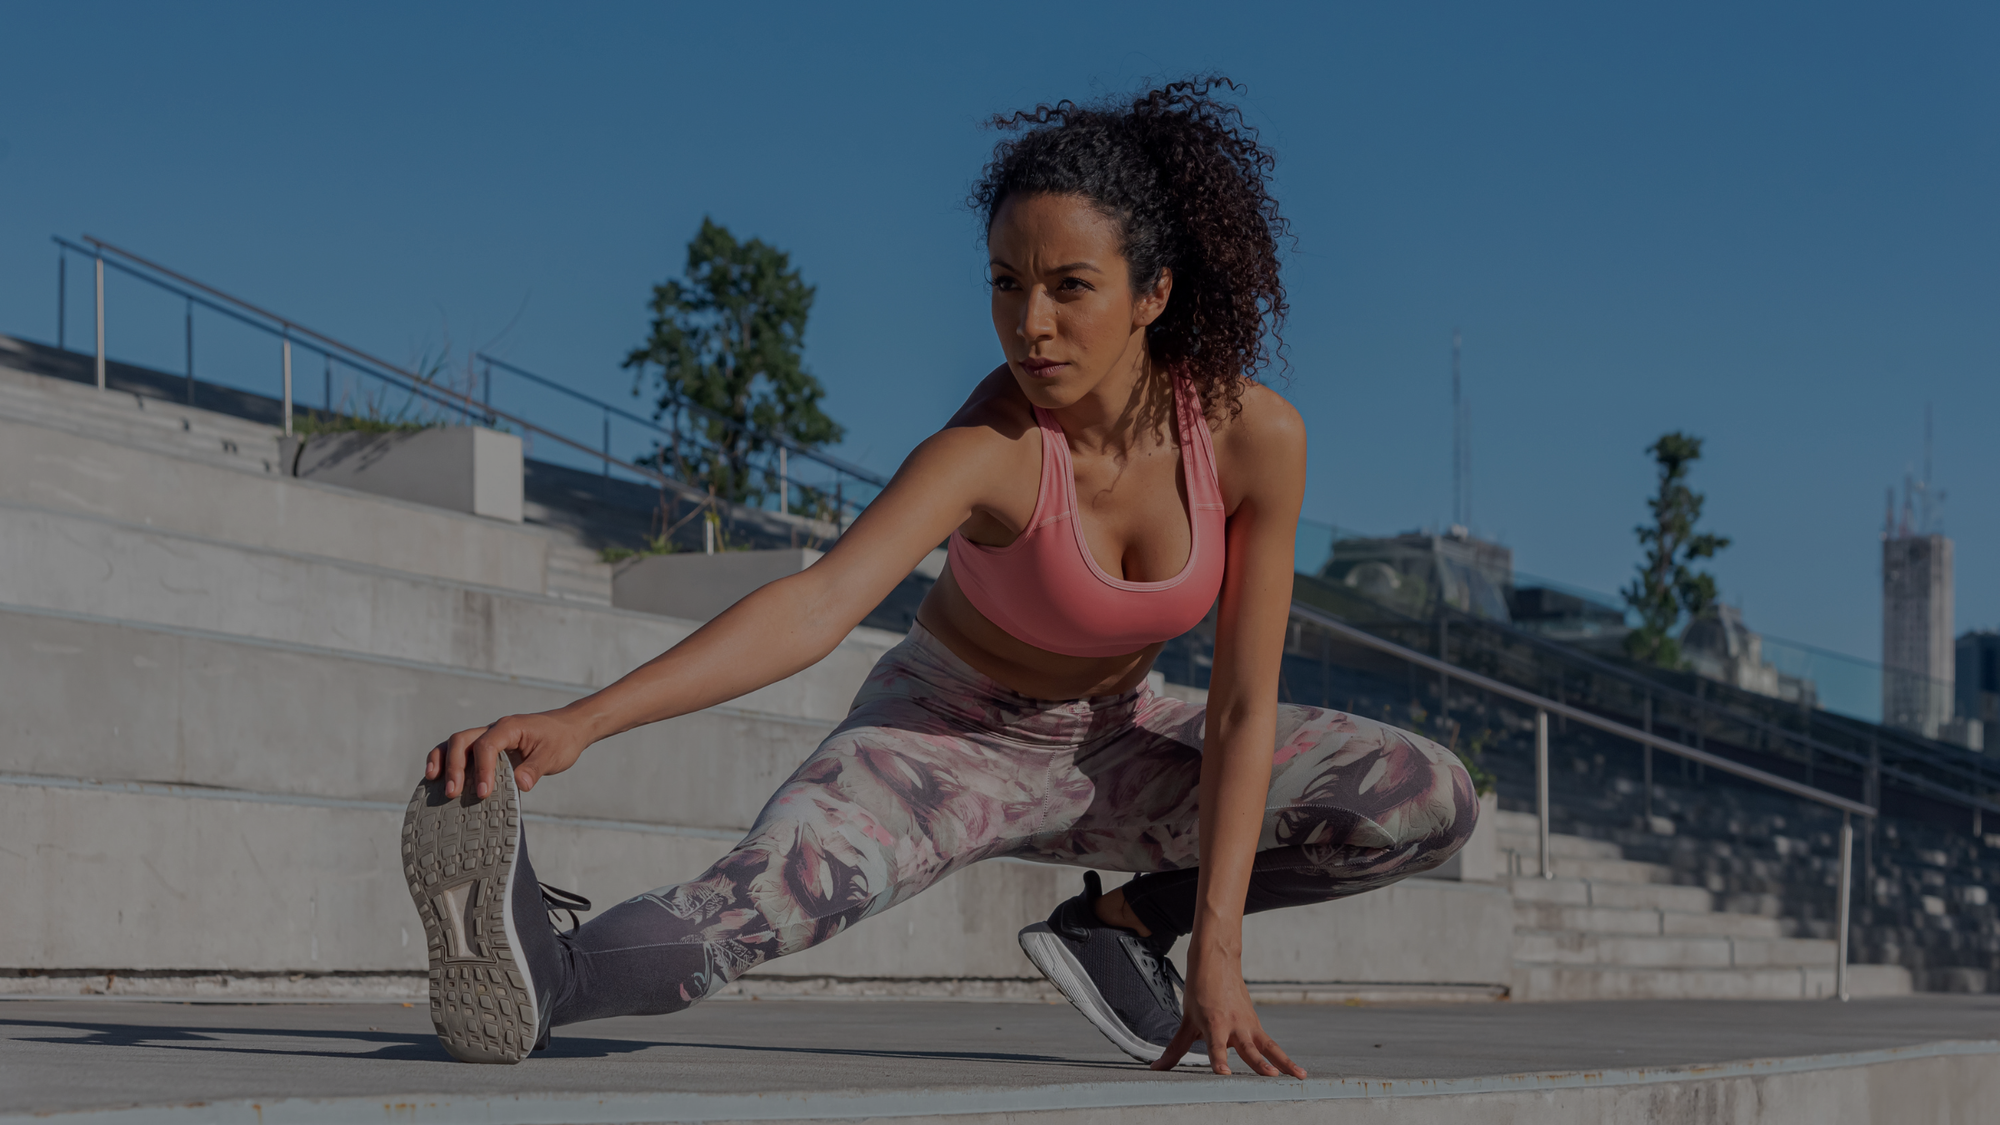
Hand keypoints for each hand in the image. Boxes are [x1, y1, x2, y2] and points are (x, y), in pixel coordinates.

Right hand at [426, 711, 588, 797]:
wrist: (569, 728)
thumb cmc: (561, 740)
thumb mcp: (554, 755)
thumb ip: (536, 769)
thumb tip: (521, 785)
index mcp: (510, 728)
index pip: (487, 745)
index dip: (482, 769)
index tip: (483, 792)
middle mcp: (495, 729)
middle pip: (463, 740)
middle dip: (455, 766)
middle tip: (453, 793)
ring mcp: (488, 736)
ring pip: (456, 743)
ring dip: (444, 761)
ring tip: (434, 781)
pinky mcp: (486, 747)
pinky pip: (461, 750)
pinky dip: (447, 761)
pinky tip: (438, 778)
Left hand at [1154, 948, 1305, 1077]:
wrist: (1217, 961)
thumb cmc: (1200, 991)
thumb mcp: (1186, 1021)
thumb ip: (1175, 1049)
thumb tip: (1157, 1068)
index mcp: (1214, 1023)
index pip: (1215, 1046)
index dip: (1219, 1059)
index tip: (1223, 1072)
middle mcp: (1234, 1025)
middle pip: (1248, 1048)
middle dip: (1260, 1063)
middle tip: (1271, 1076)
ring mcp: (1248, 1025)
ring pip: (1268, 1046)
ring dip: (1284, 1061)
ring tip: (1299, 1075)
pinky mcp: (1256, 1025)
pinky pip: (1270, 1043)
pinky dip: (1282, 1056)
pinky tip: (1294, 1070)